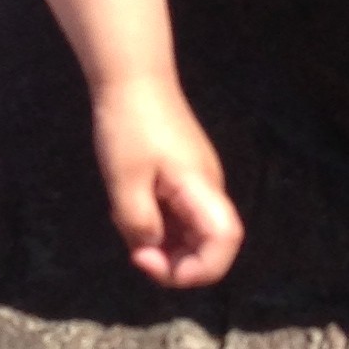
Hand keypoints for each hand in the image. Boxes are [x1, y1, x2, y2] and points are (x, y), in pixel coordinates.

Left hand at [92, 75, 243, 288]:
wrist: (132, 79)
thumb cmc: (129, 125)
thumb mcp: (124, 181)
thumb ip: (138, 223)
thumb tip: (150, 249)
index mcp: (202, 189)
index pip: (224, 243)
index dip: (194, 269)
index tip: (147, 260)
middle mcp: (207, 189)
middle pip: (207, 246)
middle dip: (172, 261)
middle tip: (134, 251)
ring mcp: (196, 183)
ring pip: (189, 233)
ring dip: (161, 243)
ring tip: (126, 222)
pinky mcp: (183, 177)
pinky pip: (177, 215)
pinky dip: (156, 223)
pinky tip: (128, 208)